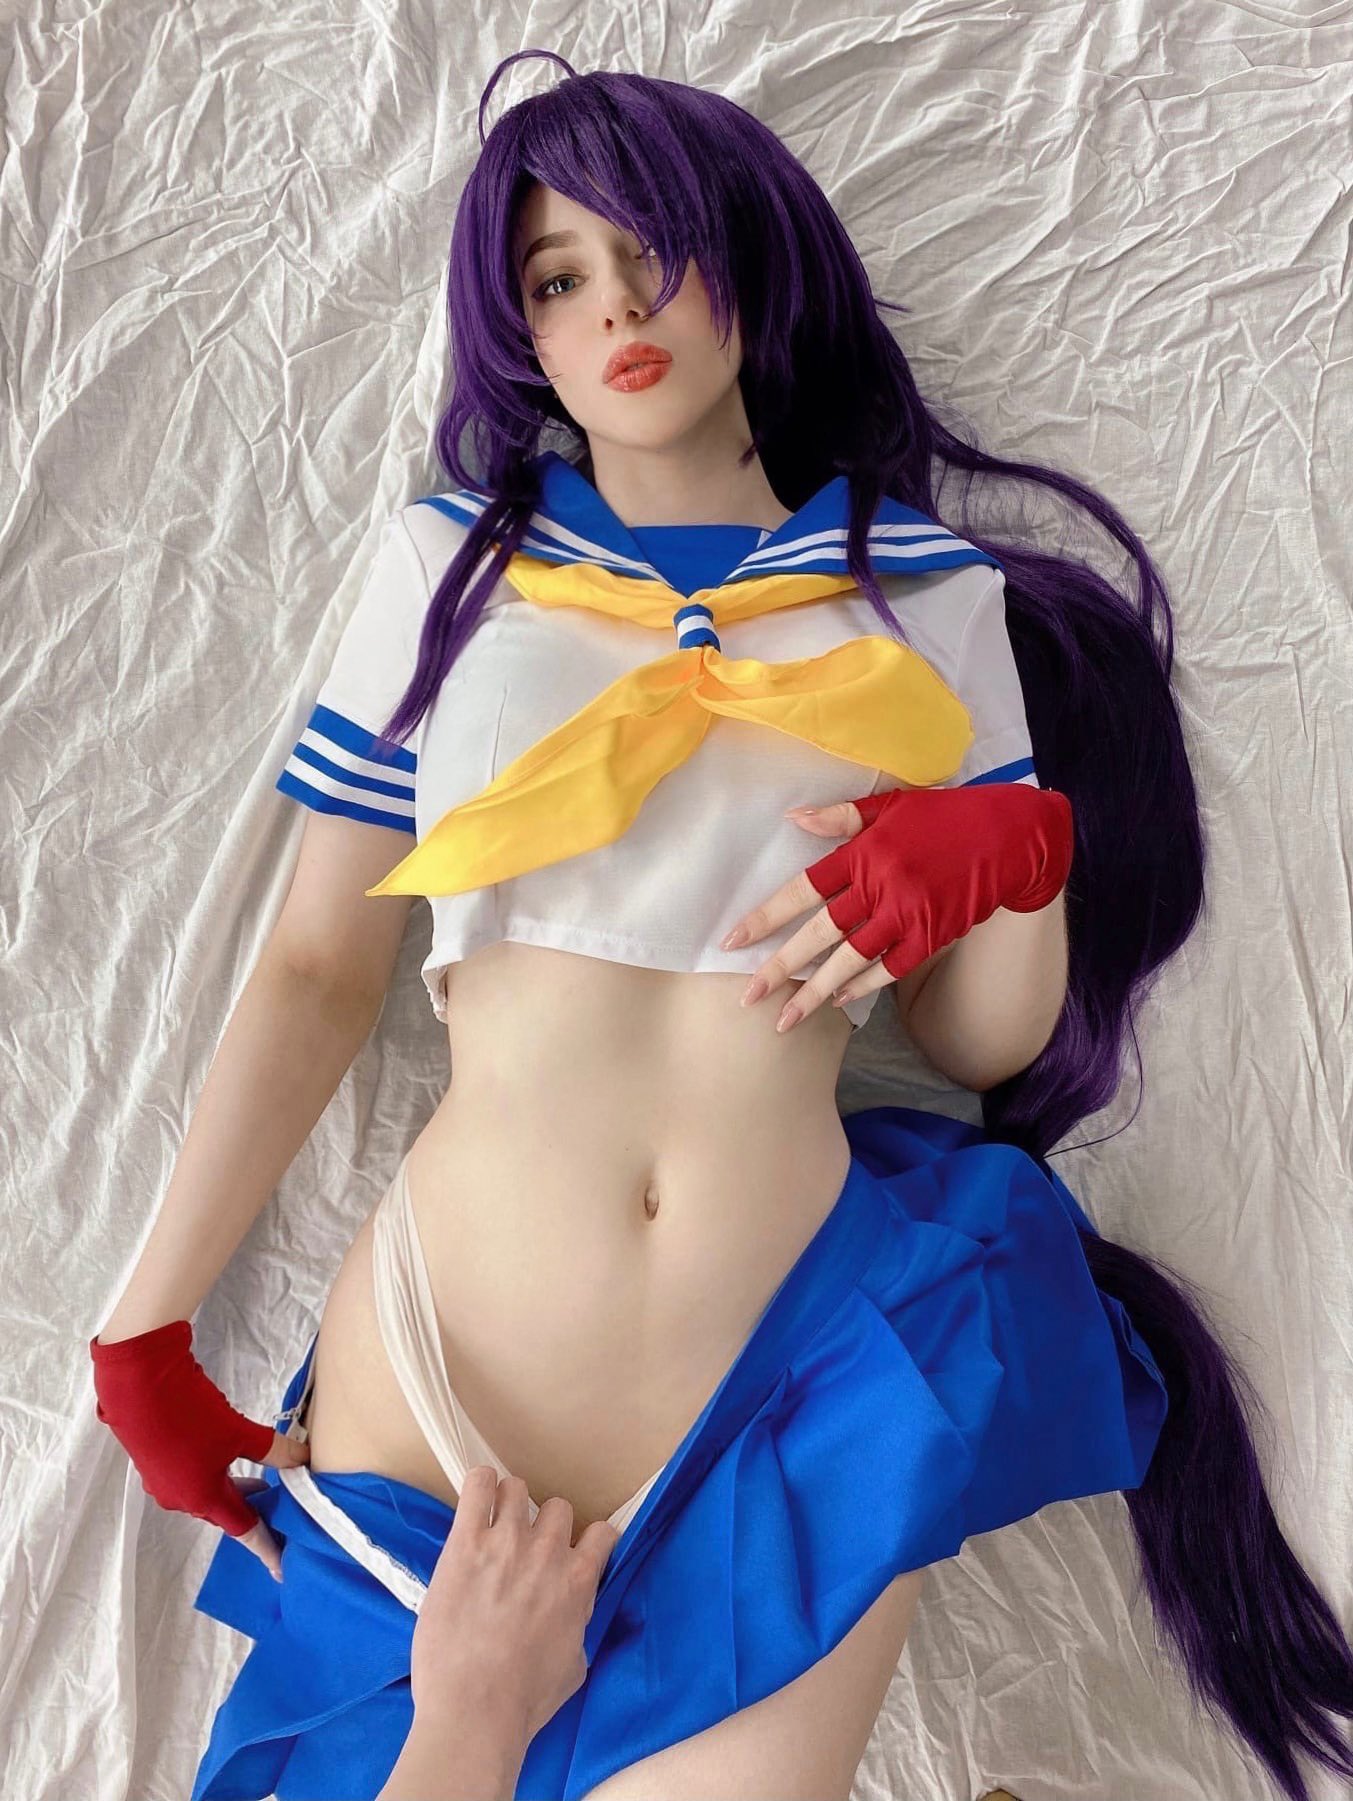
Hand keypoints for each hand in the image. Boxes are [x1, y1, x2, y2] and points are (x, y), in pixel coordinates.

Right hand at [89, 1320, 308, 1580]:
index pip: (244, 1530)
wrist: (137, 1384)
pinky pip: (191, 1480)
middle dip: (252, 1511)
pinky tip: (227, 1460)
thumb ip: (274, 1450)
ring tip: (260, 1482)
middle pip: (224, 1513)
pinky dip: (214, 1477)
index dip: (266, 1547)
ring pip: (206, 1495)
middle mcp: (180, 1499)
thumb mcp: (239, 1431)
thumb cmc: (189, 1414)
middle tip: (279, 1509)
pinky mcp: (154, 1463)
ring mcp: (163, 1482)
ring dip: (234, 1491)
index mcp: (203, 1499)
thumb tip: (304, 1459)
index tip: (282, 1570)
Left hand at [410, 1467, 620, 1746]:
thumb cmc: (525, 1700)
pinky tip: (475, 1501)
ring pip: (517, 1488)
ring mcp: (506, 1541)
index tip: (573, 1553)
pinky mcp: (465, 1542)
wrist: (474, 1709)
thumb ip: (576, 1625)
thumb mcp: (574, 1666)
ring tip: (493, 1528)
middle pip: (557, 1506)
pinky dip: (479, 1486)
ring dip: (508, 1506)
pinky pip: (478, 1485)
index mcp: (579, 1581)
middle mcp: (548, 1552)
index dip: (588, 1541)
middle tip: (524, 1550)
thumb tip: (571, 1615)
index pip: (602, 1532)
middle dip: (543, 1526)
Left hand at [721, 783, 1073, 1030]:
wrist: (1011, 838)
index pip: (802, 889)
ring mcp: (907, 915)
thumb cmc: (945, 817)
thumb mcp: (891, 805)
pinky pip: (889, 969)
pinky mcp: (932, 936)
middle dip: (780, 968)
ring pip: (851, 960)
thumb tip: (792, 818)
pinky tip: (839, 1002)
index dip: (765, 916)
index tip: (732, 940)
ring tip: (786, 1020)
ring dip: (816, 992)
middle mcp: (880, 886)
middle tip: (748, 997)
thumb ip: (841, 816)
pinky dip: (863, 987)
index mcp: (863, 852)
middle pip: (819, 934)